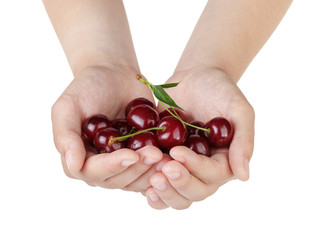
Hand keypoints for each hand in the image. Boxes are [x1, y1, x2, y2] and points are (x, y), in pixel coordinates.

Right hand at [51, 66, 162, 191]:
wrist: (114, 74)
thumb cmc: (87, 87)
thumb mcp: (68, 106)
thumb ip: (65, 135)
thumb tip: (73, 165)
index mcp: (78, 157)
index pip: (93, 172)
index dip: (112, 166)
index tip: (132, 155)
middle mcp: (99, 166)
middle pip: (116, 180)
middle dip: (136, 169)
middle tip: (155, 154)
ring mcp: (121, 163)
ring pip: (135, 179)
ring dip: (150, 171)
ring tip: (165, 157)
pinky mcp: (139, 158)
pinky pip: (149, 170)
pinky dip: (160, 168)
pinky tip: (171, 159)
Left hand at [145, 67, 254, 208]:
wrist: (195, 77)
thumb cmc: (220, 90)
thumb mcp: (239, 110)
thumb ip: (244, 140)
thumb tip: (244, 176)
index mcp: (224, 161)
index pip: (213, 175)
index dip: (196, 168)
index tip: (177, 152)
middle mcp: (203, 170)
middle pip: (194, 192)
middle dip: (179, 184)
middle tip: (163, 170)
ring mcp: (183, 168)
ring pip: (175, 194)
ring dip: (164, 191)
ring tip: (151, 177)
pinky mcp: (163, 161)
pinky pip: (156, 182)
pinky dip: (148, 185)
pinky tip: (138, 178)